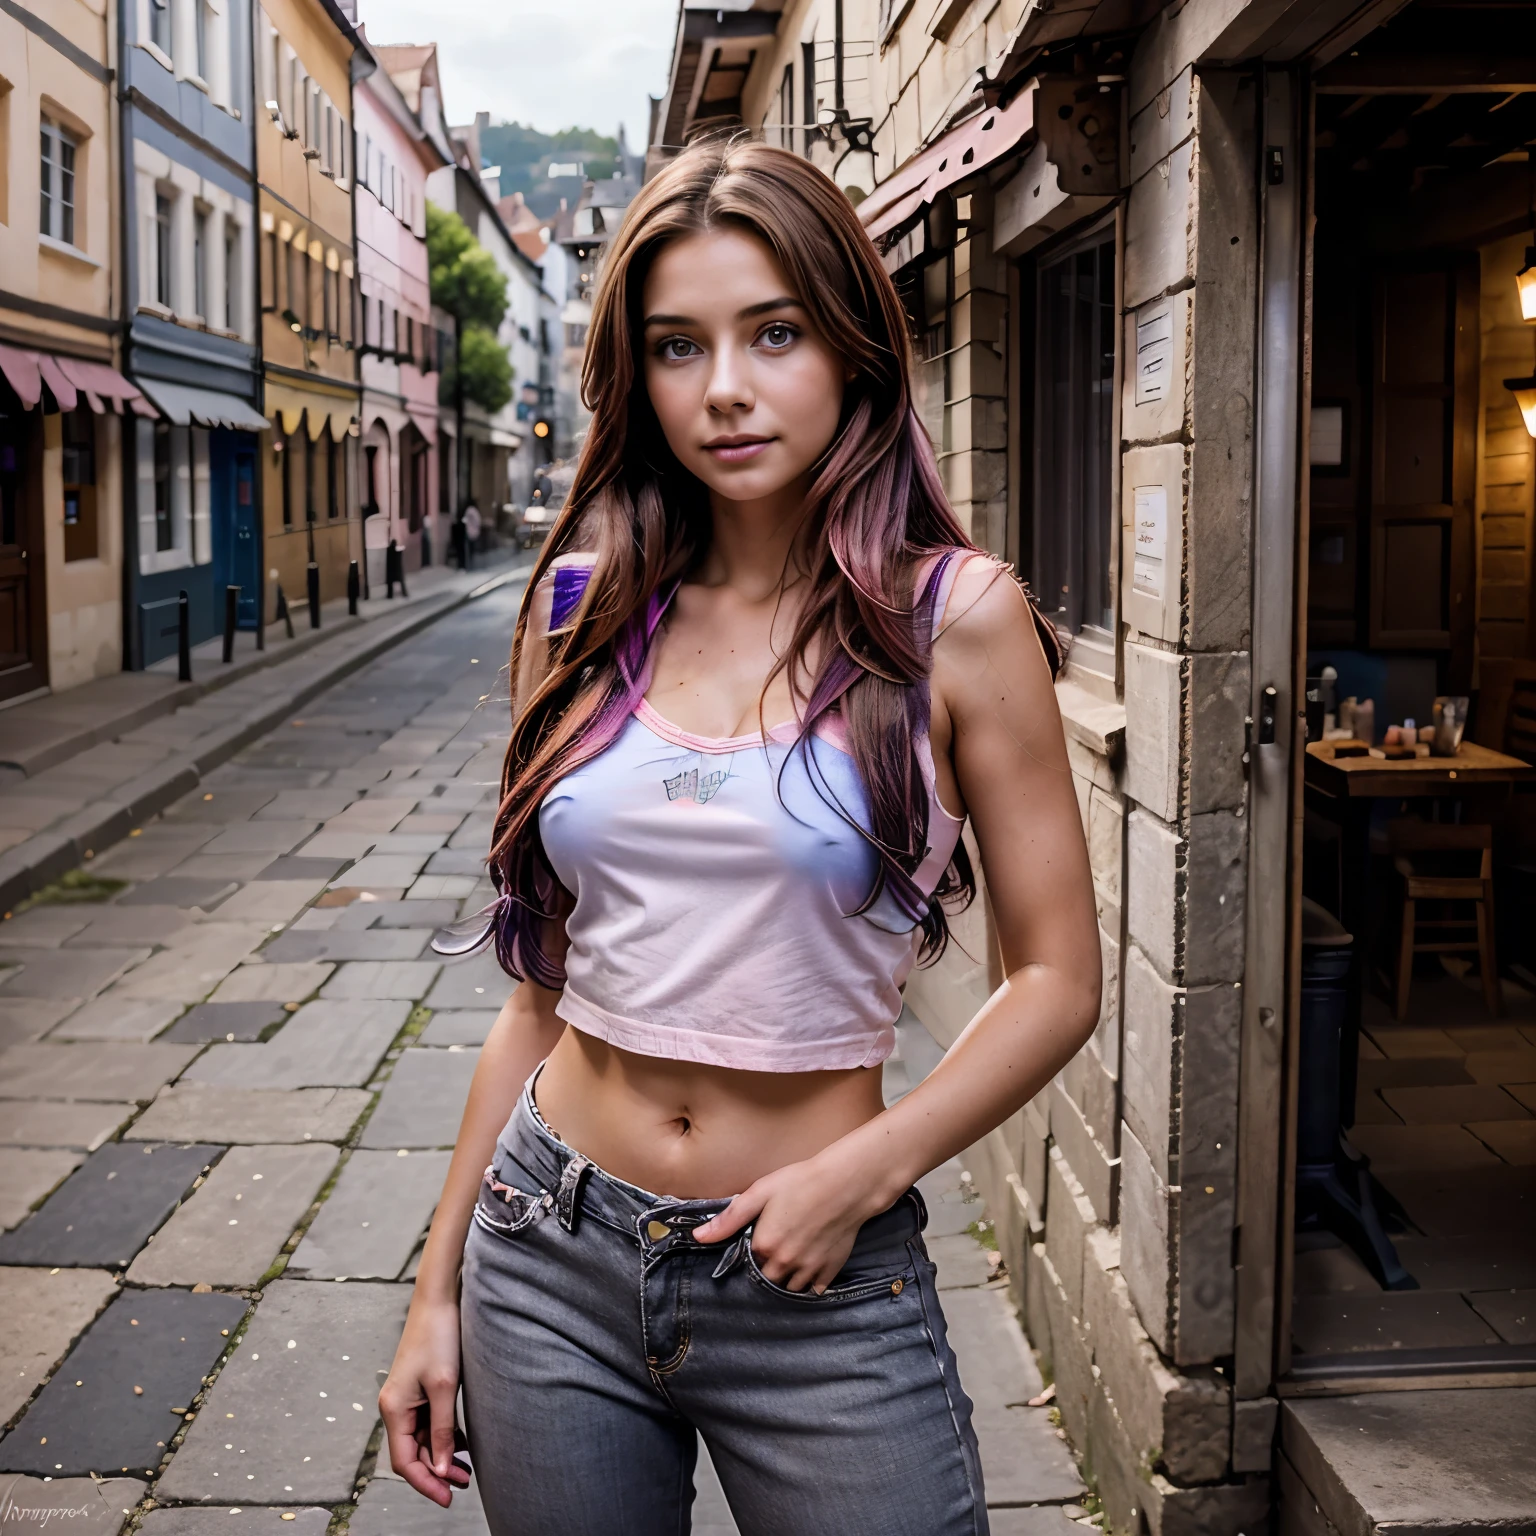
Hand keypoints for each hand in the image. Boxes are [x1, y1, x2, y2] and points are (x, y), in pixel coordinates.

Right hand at [379, 1297, 471, 1506]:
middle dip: (436, 1472)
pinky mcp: (421, 1389)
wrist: (440, 1299)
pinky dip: (443, 1437)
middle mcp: (396, 1406)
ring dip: (441, 1456)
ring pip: (422, 1440)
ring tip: (466, 1471)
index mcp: (394, 1408)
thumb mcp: (443, 1386)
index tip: (447, 1498)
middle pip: (413, 1453)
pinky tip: (462, 1445)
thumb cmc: (439, 1336)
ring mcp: (408, 1398)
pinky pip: (429, 1423)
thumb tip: (440, 1469)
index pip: (404, 1461)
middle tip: (464, 1484)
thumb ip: (442, 1430)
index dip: (425, 1483)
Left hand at [693, 1147, 893, 1293]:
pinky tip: (808, 1271)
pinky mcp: (830, 1270)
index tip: (754, 1245)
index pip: (747, 1263)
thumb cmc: (801, 1182)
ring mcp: (809, 1269)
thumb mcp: (760, 1192)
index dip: (749, 1255)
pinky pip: (814, 1290)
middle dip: (765, 1272)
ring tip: (787, 1264)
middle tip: (771, 1254)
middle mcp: (785, 1263)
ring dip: (785, 1281)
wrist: (846, 1183)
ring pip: (789, 1289)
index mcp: (765, 1246)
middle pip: (767, 1281)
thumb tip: (699, 1236)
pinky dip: (809, 1285)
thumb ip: (729, 1218)